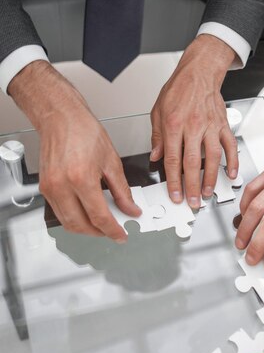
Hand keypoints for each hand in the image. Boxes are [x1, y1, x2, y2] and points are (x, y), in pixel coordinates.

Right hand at [9, 61, 140, 240]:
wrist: (61, 118)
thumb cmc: (84, 132)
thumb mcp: (112, 161)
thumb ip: (122, 191)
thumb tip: (130, 208)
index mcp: (81, 178)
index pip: (99, 216)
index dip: (113, 230)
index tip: (121, 234)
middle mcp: (62, 185)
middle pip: (81, 225)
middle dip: (99, 233)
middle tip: (113, 231)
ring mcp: (50, 188)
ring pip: (68, 223)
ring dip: (85, 228)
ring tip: (102, 224)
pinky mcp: (44, 188)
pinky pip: (59, 212)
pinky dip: (74, 218)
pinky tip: (87, 213)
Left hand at [150, 35, 238, 208]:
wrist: (199, 72)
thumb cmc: (179, 89)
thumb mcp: (157, 111)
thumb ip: (157, 136)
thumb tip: (155, 156)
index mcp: (174, 125)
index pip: (173, 159)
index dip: (174, 181)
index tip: (175, 195)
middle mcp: (193, 127)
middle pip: (193, 163)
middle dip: (192, 186)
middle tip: (193, 201)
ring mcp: (211, 127)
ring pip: (212, 158)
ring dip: (211, 178)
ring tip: (208, 193)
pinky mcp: (223, 125)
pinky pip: (230, 146)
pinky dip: (232, 161)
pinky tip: (231, 174)